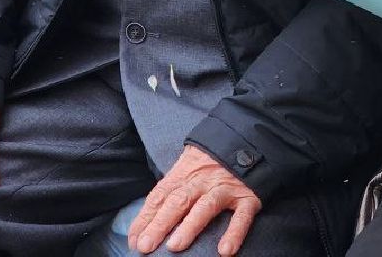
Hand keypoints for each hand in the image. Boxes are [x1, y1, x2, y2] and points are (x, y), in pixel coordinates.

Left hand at [129, 145, 260, 255]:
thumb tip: (145, 220)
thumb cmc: (212, 158)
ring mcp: (225, 188)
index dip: (145, 218)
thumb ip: (171, 187)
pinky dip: (234, 232)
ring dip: (189, 227)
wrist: (247, 136)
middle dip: (160, 224)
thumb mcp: (187, 164)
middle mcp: (202, 181)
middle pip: (178, 201)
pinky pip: (242, 216)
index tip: (134, 240)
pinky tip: (225, 250)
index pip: (160, 196)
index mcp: (184, 173)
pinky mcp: (247, 197)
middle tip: (145, 246)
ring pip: (205, 207)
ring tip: (175, 247)